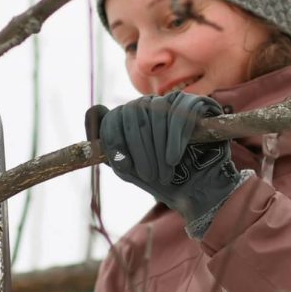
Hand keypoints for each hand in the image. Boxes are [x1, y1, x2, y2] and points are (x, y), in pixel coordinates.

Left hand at [94, 92, 238, 221]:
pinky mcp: (196, 104)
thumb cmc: (163, 179)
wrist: (198, 189)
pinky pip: (180, 114)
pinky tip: (173, 159)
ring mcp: (171, 102)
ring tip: (164, 173)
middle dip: (139, 150)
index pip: (114, 118)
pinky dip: (175, 138)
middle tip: (149, 176)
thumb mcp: (130, 169)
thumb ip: (110, 148)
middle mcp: (149, 105)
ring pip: (156, 113)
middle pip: (133, 114)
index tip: (124, 168)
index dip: (115, 142)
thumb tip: (92, 110)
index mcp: (131, 118)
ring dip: (157, 148)